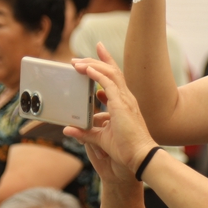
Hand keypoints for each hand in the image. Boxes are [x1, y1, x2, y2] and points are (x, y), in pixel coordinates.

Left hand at [66, 44, 158, 181]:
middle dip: (96, 60)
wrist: (139, 156)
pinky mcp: (121, 105)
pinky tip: (88, 70)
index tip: (98, 50)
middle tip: (78, 58)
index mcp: (123, 103)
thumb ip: (85, 132)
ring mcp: (125, 100)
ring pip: (110, 74)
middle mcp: (126, 98)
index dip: (106, 62)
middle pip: (112, 71)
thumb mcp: (100, 138)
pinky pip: (109, 84)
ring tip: (77, 63)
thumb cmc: (125, 149)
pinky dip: (98, 75)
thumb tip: (68, 129)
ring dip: (93, 65)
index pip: (114, 77)